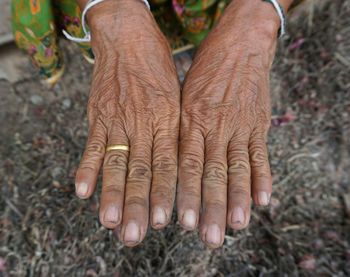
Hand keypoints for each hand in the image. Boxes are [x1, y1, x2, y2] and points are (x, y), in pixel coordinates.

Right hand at [74, 0, 179, 246]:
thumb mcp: (178, 98)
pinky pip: (92, 145)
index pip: (168, 164)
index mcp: (168, 121)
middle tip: (137, 233)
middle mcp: (144, 124)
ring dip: (112, 194)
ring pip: (116, 163)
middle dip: (140, 204)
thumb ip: (176, 132)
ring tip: (111, 222)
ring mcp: (119, 120)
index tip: (166, 220)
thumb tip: (182, 166)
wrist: (129, 38)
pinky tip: (82, 191)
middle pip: (142, 170)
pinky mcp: (98, 115)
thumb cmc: (158, 68)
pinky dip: (86, 168)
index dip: (166, 192)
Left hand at [177, 0, 280, 247]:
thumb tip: (168, 160)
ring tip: (237, 225)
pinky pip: (260, 154)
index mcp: (190, 121)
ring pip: (237, 167)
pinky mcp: (258, 124)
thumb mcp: (182, 95)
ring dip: (237, 198)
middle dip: (209, 206)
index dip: (182, 194)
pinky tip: (264, 200)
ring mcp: (238, 126)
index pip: (184, 164)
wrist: (238, 45)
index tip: (179, 222)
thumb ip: (178, 128)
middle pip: (210, 172)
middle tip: (208, 237)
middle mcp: (213, 126)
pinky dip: (263, 177)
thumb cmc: (204, 71)